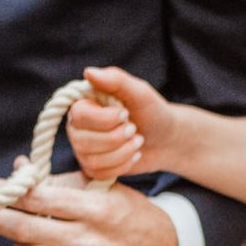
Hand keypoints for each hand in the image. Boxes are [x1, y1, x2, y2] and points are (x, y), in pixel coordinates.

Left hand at [0, 168, 179, 245]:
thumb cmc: (127, 212)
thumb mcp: (101, 187)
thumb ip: (59, 181)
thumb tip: (19, 169)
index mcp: (96, 207)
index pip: (41, 199)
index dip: (9, 194)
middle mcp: (94, 239)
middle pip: (31, 230)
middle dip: (0, 220)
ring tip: (20, 245)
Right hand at [67, 66, 182, 180]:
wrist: (166, 139)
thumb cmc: (152, 112)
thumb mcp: (139, 92)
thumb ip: (116, 80)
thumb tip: (88, 72)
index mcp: (84, 103)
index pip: (79, 115)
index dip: (105, 119)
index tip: (125, 114)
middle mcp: (78, 126)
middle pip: (83, 141)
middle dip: (116, 138)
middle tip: (134, 129)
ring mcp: (83, 148)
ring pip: (92, 160)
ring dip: (122, 152)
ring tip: (137, 141)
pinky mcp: (93, 168)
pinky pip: (100, 174)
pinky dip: (123, 166)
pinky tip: (134, 155)